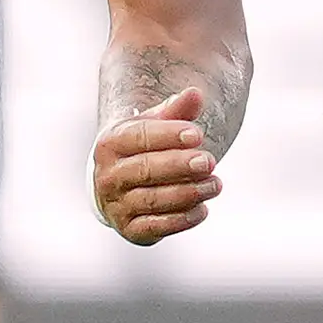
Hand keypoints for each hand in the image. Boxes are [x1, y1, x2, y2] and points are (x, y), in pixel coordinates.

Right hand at [93, 88, 219, 244]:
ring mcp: (116, 205)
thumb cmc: (142, 149)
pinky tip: (203, 209)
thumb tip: (195, 93)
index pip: (139, 137)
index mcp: (110, 144)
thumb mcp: (155, 125)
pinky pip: (156, 227)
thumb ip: (176, 111)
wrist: (119, 186)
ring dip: (188, 193)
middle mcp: (107, 176)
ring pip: (153, 200)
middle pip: (145, 170)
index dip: (169, 135)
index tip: (197, 135)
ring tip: (215, 184)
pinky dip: (181, 220)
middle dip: (180, 165)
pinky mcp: (130, 230)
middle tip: (210, 161)